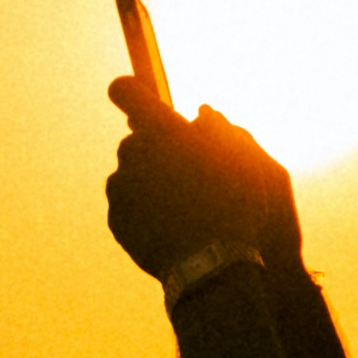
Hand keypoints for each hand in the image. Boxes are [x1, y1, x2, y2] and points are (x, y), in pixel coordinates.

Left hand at [105, 85, 300, 282]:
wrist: (211, 266)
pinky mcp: (115, 219)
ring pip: (132, 175)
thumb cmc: (234, 206)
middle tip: (189, 175)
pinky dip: (144, 212)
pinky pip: (128, 207)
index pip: (124, 91)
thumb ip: (217, 129)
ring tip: (184, 208)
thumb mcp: (242, 160)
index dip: (130, 92)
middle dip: (157, 151)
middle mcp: (132, 154)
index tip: (138, 97)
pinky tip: (171, 227)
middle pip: (137, 141)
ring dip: (151, 183)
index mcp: (160, 130)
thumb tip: (200, 113)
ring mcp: (120, 189)